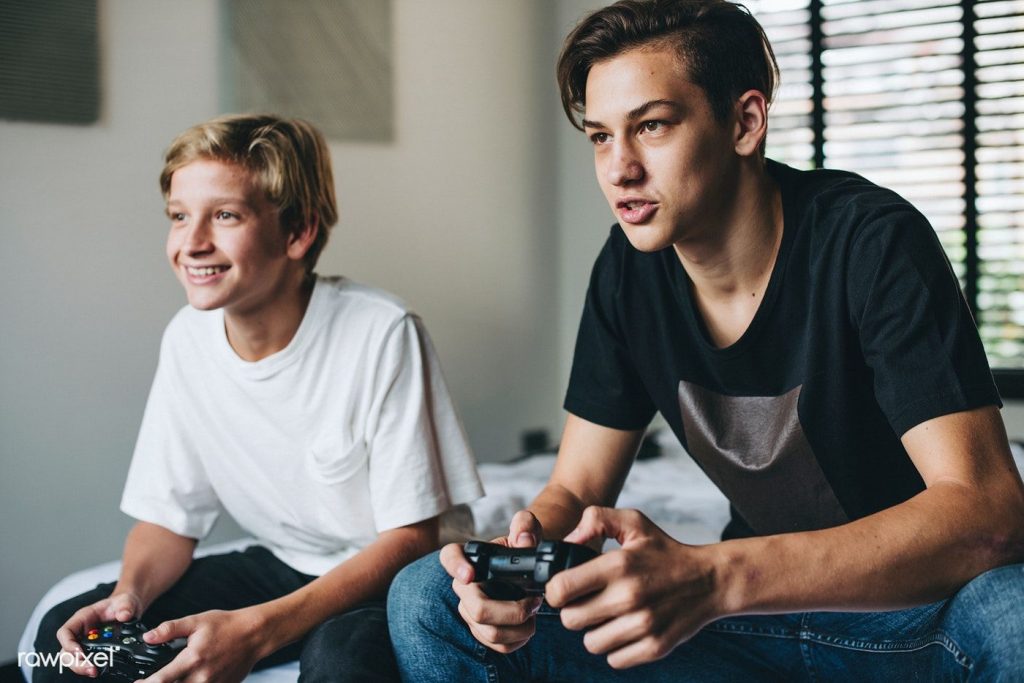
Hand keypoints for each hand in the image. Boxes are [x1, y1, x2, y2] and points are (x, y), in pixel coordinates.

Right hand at [55, 591, 143, 677]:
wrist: (129, 609)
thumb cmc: (122, 603)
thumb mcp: (126, 601)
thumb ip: (125, 606)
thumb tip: (124, 616)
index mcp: (82, 618)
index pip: (65, 632)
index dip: (68, 644)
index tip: (80, 653)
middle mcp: (81, 632)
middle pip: (66, 651)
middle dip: (75, 662)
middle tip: (90, 668)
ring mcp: (87, 642)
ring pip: (74, 659)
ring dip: (82, 668)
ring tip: (95, 672)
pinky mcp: (95, 650)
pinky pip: (88, 661)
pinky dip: (92, 667)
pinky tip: (102, 670)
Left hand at [141, 608, 265, 682]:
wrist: (254, 634)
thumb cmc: (226, 626)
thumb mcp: (196, 621)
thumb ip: (170, 629)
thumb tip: (148, 637)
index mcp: (192, 659)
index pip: (161, 680)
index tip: (137, 682)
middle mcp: (201, 677)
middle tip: (154, 680)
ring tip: (172, 680)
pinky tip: (190, 680)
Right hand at [439, 510, 544, 652]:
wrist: (526, 571)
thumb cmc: (521, 550)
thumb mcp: (527, 532)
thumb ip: (526, 526)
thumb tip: (524, 539)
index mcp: (471, 556)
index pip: (449, 556)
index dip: (455, 566)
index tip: (470, 574)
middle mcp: (463, 585)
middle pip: (478, 608)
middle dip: (513, 611)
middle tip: (534, 602)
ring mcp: (470, 610)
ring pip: (490, 632)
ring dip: (521, 628)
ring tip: (535, 613)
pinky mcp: (481, 630)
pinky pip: (498, 646)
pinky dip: (519, 640)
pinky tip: (528, 627)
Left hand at [547, 507, 722, 668]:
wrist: (711, 580)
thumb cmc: (666, 551)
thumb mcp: (634, 522)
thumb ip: (596, 519)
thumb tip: (569, 541)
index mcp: (619, 565)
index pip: (561, 589)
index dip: (555, 590)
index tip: (564, 588)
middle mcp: (629, 597)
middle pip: (570, 621)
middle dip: (573, 611)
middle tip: (587, 601)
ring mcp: (643, 625)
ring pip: (591, 643)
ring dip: (594, 631)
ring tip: (608, 615)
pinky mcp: (655, 647)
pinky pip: (614, 659)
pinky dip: (615, 647)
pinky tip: (624, 629)